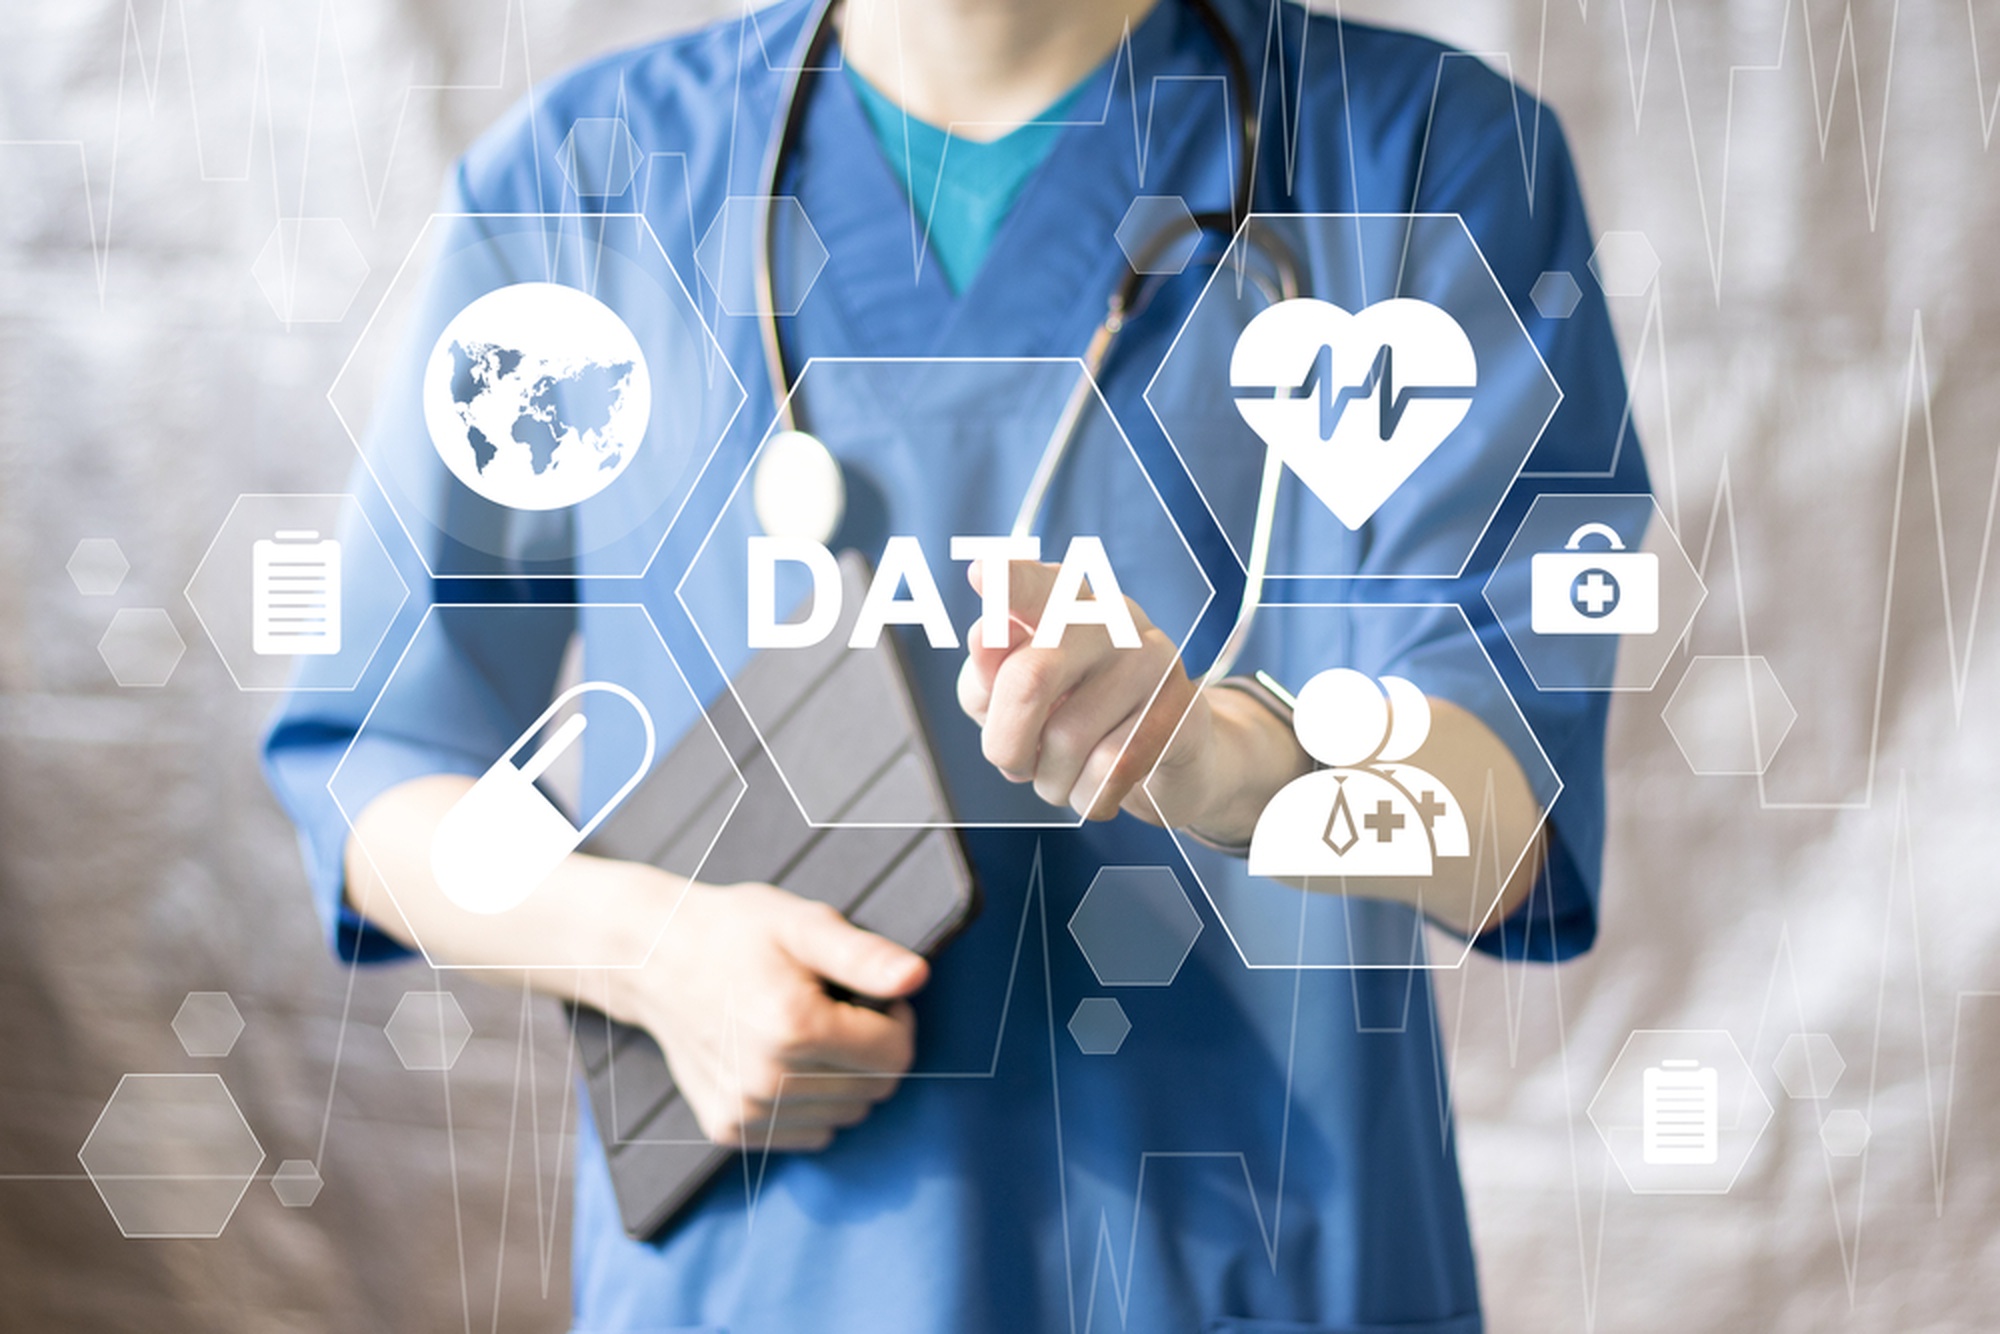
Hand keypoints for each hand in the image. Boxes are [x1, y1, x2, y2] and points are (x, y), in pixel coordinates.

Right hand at [611, 879, 928, 1150]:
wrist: (654, 959)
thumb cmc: (736, 933)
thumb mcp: (803, 924)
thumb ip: (864, 955)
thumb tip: (917, 976)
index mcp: (795, 1027)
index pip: (896, 1054)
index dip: (895, 1019)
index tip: (868, 994)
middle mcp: (769, 1080)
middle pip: (875, 1089)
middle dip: (872, 1049)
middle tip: (835, 1009)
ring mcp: (746, 1111)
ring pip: (846, 1115)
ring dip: (844, 1079)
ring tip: (806, 1032)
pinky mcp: (729, 1128)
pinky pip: (811, 1133)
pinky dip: (813, 1103)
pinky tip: (784, 1061)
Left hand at [955, 558, 1206, 822]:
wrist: (1170, 756)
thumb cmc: (1074, 717)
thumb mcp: (1014, 698)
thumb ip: (987, 676)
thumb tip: (984, 638)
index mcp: (1064, 602)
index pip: (1033, 588)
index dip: (1009, 584)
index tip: (980, 571)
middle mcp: (1112, 618)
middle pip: (1030, 679)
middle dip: (1006, 743)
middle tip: (1012, 763)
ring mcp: (1152, 661)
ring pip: (1067, 740)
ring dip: (1050, 781)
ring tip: (1063, 776)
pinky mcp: (1181, 710)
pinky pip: (1109, 771)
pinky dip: (1087, 797)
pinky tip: (1096, 789)